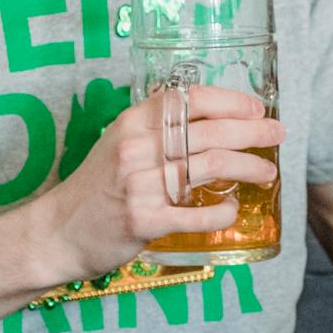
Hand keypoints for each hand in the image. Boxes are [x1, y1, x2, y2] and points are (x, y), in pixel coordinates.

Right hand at [29, 85, 284, 282]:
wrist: (55, 233)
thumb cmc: (97, 187)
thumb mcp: (120, 142)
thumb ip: (158, 129)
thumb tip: (214, 116)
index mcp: (134, 122)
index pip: (192, 99)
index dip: (232, 101)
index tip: (258, 109)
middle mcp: (138, 148)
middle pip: (212, 132)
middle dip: (254, 132)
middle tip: (277, 135)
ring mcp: (141, 184)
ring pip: (212, 166)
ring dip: (249, 168)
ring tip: (268, 173)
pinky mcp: (144, 220)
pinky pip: (198, 214)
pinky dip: (223, 212)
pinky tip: (232, 209)